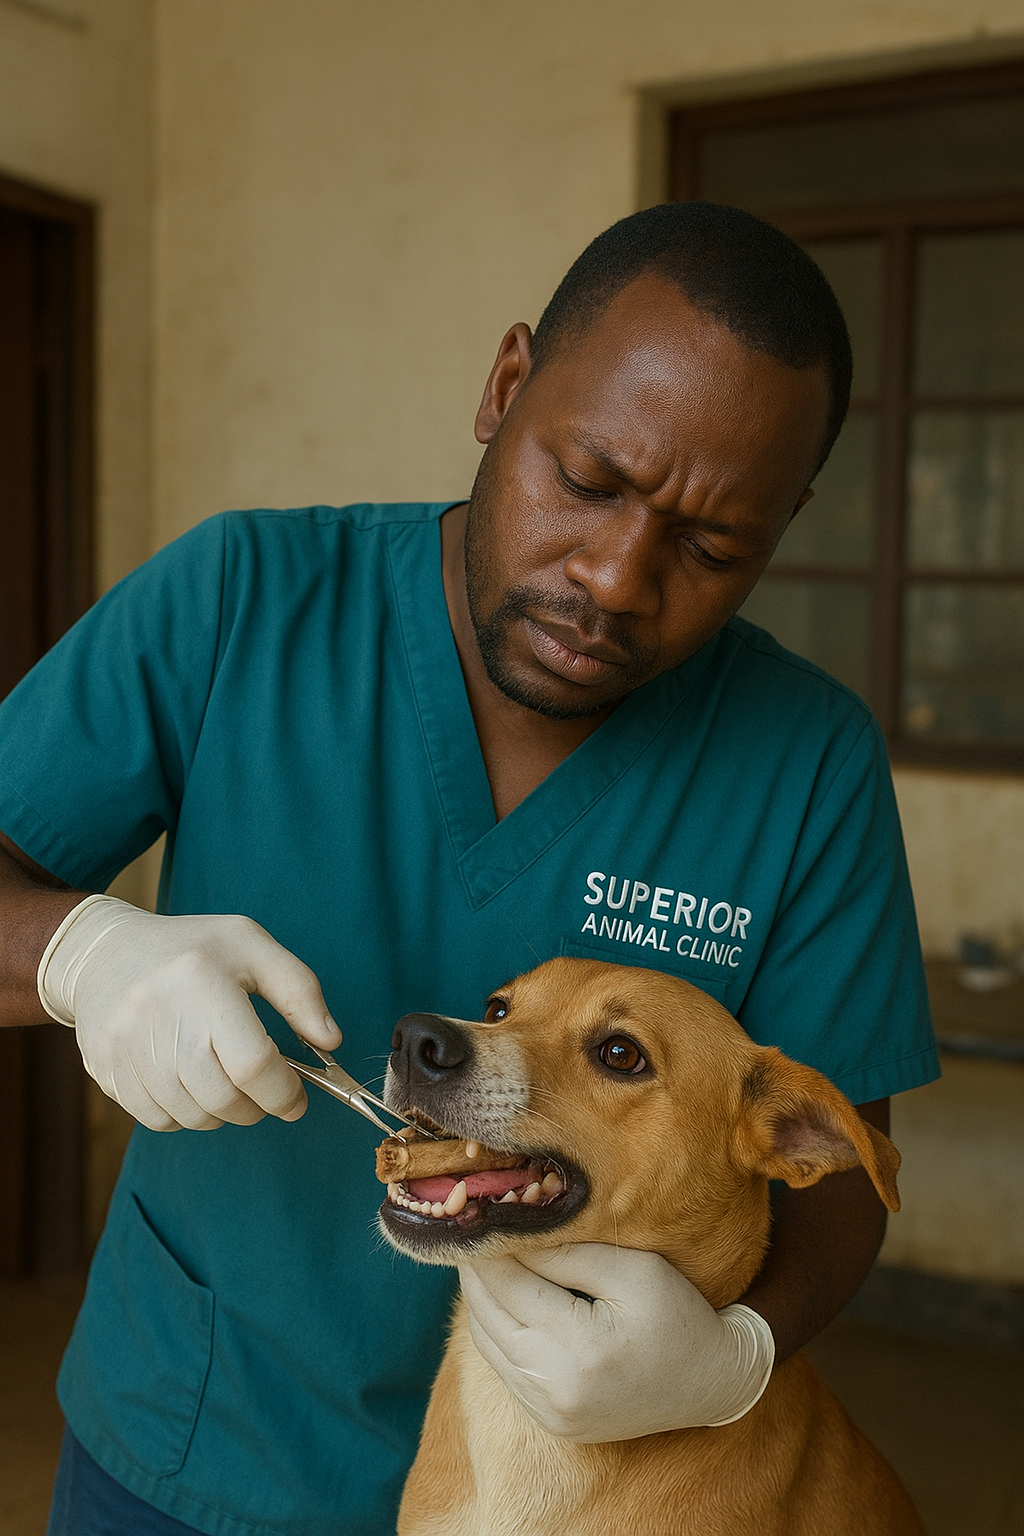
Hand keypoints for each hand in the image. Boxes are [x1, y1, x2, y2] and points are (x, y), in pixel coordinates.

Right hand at [38, 895, 341, 1131]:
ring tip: (227, 1083)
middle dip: (256, 1107)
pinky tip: (191, 1084)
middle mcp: (158, 1016)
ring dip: (222, 1113)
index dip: (284, 1092)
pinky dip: (185, 1114)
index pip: (253, 1064)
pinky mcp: (105, 1070)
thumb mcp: (252, 947)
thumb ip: (300, 992)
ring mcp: (125, 1047)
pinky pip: (158, 1120)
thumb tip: (331, 1041)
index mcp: (202, 981)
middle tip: (265, 1091)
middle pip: (223, 1099)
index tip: (296, 1098)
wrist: (104, 952)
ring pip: (192, 1117)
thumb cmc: (191, 949)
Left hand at [459, 1243, 773, 1440]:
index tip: (479, 1210)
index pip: (509, 1284)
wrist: (711, 1384)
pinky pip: (504, 1367)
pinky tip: (505, 1297)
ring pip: (487, 1342)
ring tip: (485, 1255)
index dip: (489, 1246)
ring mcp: (548, 1411)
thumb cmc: (679, 1316)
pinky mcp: (549, 1421)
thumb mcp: (633, 1270)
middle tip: (472, 1226)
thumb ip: (570, 1251)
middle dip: (477, 1268)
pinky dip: (497, 1328)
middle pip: (487, 1314)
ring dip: (481, 1297)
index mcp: (578, 1350)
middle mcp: (554, 1390)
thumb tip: (513, 1233)